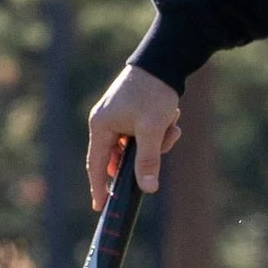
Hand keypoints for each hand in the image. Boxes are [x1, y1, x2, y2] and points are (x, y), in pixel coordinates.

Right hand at [87, 56, 183, 207]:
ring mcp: (118, 116)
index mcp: (101, 126)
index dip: (98, 187)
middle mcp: (105, 122)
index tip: (100, 207)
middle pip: (122, 156)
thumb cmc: (152, 93)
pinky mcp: (131, 112)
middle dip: (146, 156)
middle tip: (160, 148)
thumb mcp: (152, 129)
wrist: (163, 60)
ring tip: (170, 124)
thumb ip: (148, 160)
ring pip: (137, 145)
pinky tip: (171, 118)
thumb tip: (147, 189)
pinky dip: (160, 131)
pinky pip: (144, 133)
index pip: (96, 165)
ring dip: (157, 142)